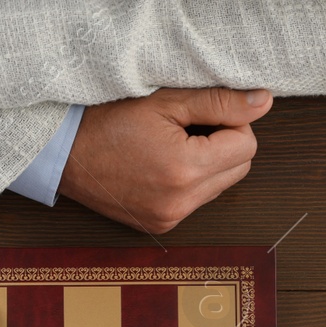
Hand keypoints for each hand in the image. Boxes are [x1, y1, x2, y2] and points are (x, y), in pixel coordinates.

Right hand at [58, 88, 271, 233]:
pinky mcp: (160, 226)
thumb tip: (263, 102)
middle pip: (239, 168)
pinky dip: (189, 181)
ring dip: (208, 163)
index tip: (200, 113)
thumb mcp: (165, 101)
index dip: (231, 122)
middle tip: (186, 127)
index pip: (246, 145)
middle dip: (224, 144)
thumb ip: (219, 102)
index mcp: (183, 170)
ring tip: (169, 146)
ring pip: (220, 186)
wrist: (62, 154)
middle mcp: (180, 202)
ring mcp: (169, 218)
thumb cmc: (106, 121)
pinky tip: (160, 165)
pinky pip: (196, 200)